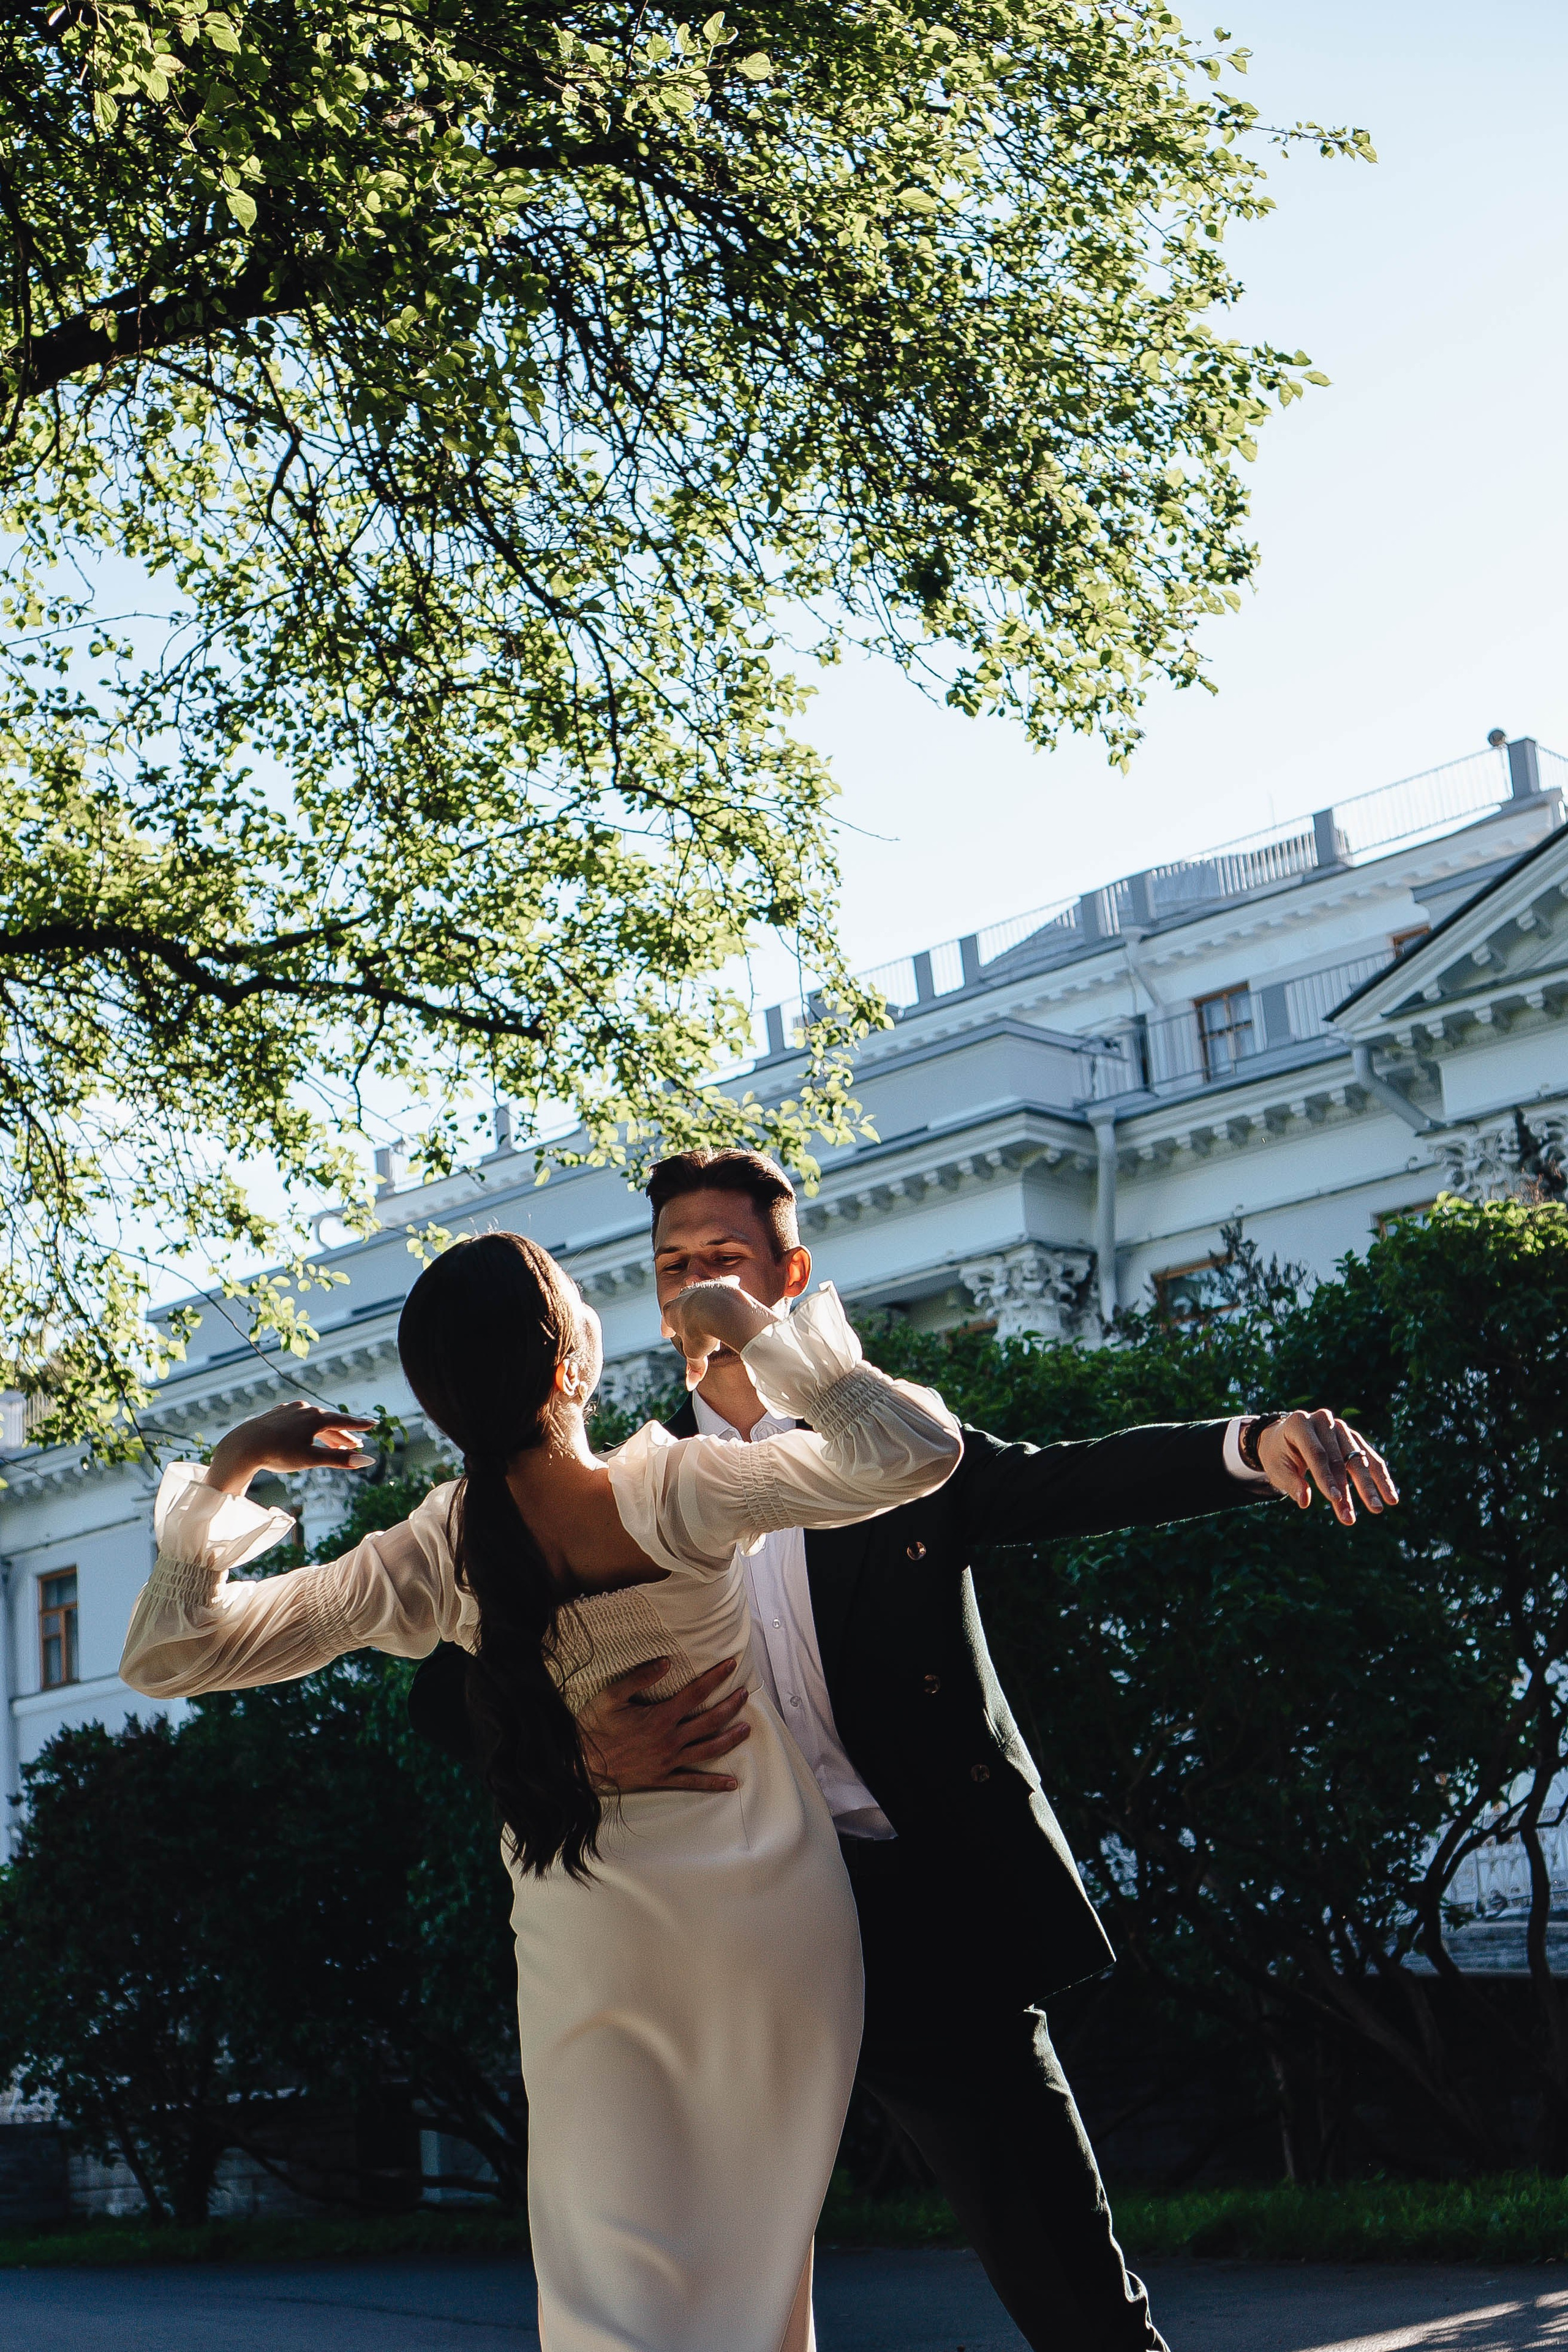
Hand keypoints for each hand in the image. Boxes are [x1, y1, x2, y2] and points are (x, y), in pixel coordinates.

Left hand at [206, 1402, 375, 1497]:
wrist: (243, 1446)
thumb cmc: (278, 1453)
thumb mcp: (312, 1459)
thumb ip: (340, 1459)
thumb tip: (368, 1461)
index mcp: (316, 1417)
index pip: (344, 1420)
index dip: (360, 1424)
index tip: (374, 1424)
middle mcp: (305, 1409)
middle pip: (330, 1422)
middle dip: (343, 1434)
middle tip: (356, 1444)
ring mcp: (290, 1410)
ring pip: (314, 1421)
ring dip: (326, 1433)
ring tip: (334, 1443)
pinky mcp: (277, 1414)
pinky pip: (299, 1420)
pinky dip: (309, 1428)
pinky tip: (308, 1433)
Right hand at [578, 1656, 750, 1792]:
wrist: (583, 1765)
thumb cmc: (595, 1728)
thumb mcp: (611, 1697)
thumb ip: (639, 1678)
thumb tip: (666, 1662)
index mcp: (660, 1717)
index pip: (695, 1693)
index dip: (715, 1678)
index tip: (731, 1666)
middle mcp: (670, 1739)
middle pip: (709, 1721)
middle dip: (730, 1706)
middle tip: (745, 1694)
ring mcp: (668, 1761)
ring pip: (708, 1750)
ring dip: (730, 1739)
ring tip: (747, 1729)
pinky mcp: (663, 1777)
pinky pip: (693, 1782)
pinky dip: (713, 1783)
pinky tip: (731, 1783)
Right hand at [660, 1278, 781, 1389]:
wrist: (721, 1311)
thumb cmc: (703, 1332)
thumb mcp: (695, 1353)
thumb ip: (693, 1367)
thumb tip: (691, 1385)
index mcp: (671, 1311)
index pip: (666, 1320)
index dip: (667, 1328)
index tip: (667, 1333)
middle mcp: (684, 1295)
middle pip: (683, 1307)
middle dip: (687, 1319)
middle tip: (693, 1331)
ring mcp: (703, 1287)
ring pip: (701, 1296)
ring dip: (704, 1305)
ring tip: (712, 1318)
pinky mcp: (722, 1283)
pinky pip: (724, 1284)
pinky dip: (726, 1287)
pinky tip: (731, 1286)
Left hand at [1255, 1410, 1398, 1527]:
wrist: (1283, 1437)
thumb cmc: (1279, 1454)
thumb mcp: (1276, 1468)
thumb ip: (1290, 1483)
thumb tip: (1304, 1501)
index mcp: (1300, 1424)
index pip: (1317, 1454)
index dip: (1325, 1478)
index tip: (1334, 1500)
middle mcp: (1323, 1420)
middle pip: (1340, 1458)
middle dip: (1349, 1489)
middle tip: (1355, 1515)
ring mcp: (1340, 1427)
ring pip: (1359, 1458)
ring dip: (1369, 1486)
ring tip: (1379, 1508)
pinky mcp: (1353, 1437)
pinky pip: (1369, 1458)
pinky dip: (1380, 1478)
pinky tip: (1390, 1497)